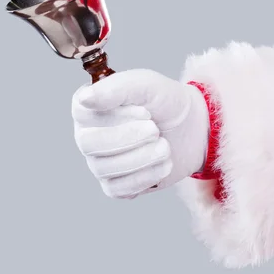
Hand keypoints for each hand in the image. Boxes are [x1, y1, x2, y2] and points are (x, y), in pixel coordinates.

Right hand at [72, 69, 209, 198]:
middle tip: (155, 130)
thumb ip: (116, 88)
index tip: (145, 111)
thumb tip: (85, 99)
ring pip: (104, 168)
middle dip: (127, 138)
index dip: (114, 115)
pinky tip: (164, 164)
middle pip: (89, 143)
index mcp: (89, 107)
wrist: (191, 128)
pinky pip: (118, 189)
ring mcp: (99, 162)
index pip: (82, 113)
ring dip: (142, 157)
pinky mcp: (115, 185)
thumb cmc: (164, 101)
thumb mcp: (146, 85)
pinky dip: (145, 177)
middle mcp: (87, 135)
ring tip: (165, 146)